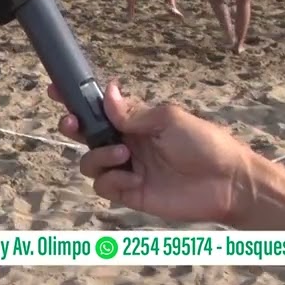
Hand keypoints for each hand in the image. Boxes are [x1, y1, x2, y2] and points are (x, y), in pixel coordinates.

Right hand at [50, 82, 252, 224]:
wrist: (228, 183)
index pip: (101, 109)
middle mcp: (128, 144)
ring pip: (90, 162)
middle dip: (72, 126)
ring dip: (98, 156)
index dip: (78, 100)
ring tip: (123, 155)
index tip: (57, 90)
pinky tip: (133, 178)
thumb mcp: (169, 118)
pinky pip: (104, 186)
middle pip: (86, 135)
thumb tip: (109, 94)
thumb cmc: (205, 144)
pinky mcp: (131, 194)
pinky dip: (112, 180)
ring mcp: (128, 169)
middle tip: (71, 123)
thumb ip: (134, 113)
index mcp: (137, 122)